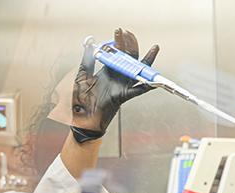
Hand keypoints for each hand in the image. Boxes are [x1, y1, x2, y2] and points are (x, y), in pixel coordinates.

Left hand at [71, 28, 158, 142]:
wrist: (80, 119)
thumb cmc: (80, 100)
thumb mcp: (81, 77)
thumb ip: (86, 61)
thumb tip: (88, 45)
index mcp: (107, 71)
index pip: (116, 54)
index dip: (118, 42)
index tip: (119, 31)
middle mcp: (116, 77)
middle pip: (128, 59)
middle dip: (130, 46)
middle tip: (130, 34)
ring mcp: (120, 86)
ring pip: (137, 72)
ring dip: (146, 62)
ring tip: (154, 49)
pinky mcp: (122, 97)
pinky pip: (137, 90)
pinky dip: (146, 86)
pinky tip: (153, 81)